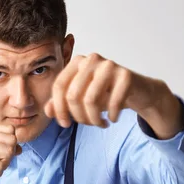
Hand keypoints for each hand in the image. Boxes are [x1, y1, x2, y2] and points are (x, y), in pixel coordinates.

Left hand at [44, 53, 166, 127]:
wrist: (136, 90)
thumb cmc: (105, 94)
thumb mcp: (80, 99)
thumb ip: (61, 103)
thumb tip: (47, 111)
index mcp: (76, 62)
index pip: (58, 87)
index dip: (59, 109)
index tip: (65, 124)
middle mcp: (91, 59)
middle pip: (73, 96)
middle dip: (79, 117)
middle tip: (88, 124)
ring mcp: (109, 65)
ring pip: (91, 100)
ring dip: (95, 120)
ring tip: (100, 124)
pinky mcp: (126, 75)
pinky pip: (112, 102)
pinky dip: (111, 116)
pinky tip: (112, 119)